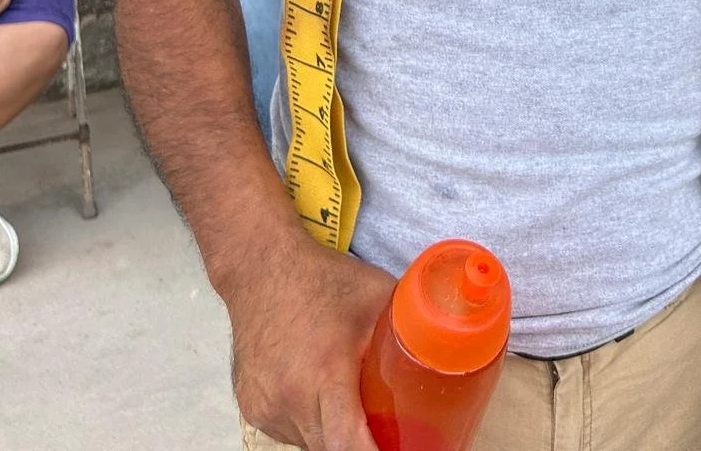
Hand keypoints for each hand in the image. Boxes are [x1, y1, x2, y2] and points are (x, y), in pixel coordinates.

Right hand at [228, 229, 395, 450]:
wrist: (259, 267)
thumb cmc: (320, 278)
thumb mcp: (375, 294)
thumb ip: (408, 324)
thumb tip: (447, 340)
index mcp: (323, 373)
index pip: (347, 442)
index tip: (399, 449)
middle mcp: (290, 399)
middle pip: (332, 450)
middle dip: (360, 447)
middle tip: (387, 433)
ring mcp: (266, 408)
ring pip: (311, 444)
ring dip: (335, 435)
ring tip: (351, 402)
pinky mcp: (252, 408)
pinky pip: (291, 432)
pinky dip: (313, 423)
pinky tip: (321, 393)